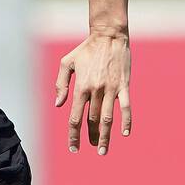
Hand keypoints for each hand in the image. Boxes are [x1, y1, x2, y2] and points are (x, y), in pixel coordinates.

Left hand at [54, 30, 130, 153]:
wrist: (108, 35)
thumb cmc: (86, 49)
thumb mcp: (67, 63)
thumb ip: (61, 84)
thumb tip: (58, 105)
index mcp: (80, 87)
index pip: (75, 118)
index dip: (73, 135)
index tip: (74, 148)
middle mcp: (95, 91)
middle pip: (92, 121)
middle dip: (91, 138)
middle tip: (92, 148)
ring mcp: (110, 89)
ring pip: (107, 118)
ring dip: (106, 136)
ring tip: (103, 149)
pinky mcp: (123, 86)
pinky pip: (126, 107)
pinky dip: (126, 121)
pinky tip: (125, 133)